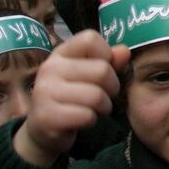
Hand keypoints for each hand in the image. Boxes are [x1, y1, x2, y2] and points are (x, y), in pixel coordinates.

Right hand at [13, 31, 129, 166]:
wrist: (44, 129)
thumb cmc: (73, 96)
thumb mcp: (89, 74)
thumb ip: (109, 61)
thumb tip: (124, 51)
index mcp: (61, 53)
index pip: (90, 39)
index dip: (106, 54)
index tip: (103, 69)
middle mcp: (50, 68)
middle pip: (102, 70)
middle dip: (112, 87)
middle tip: (103, 95)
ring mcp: (45, 92)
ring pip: (97, 96)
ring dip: (103, 107)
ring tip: (93, 109)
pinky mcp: (46, 117)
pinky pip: (86, 116)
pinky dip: (91, 120)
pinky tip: (81, 120)